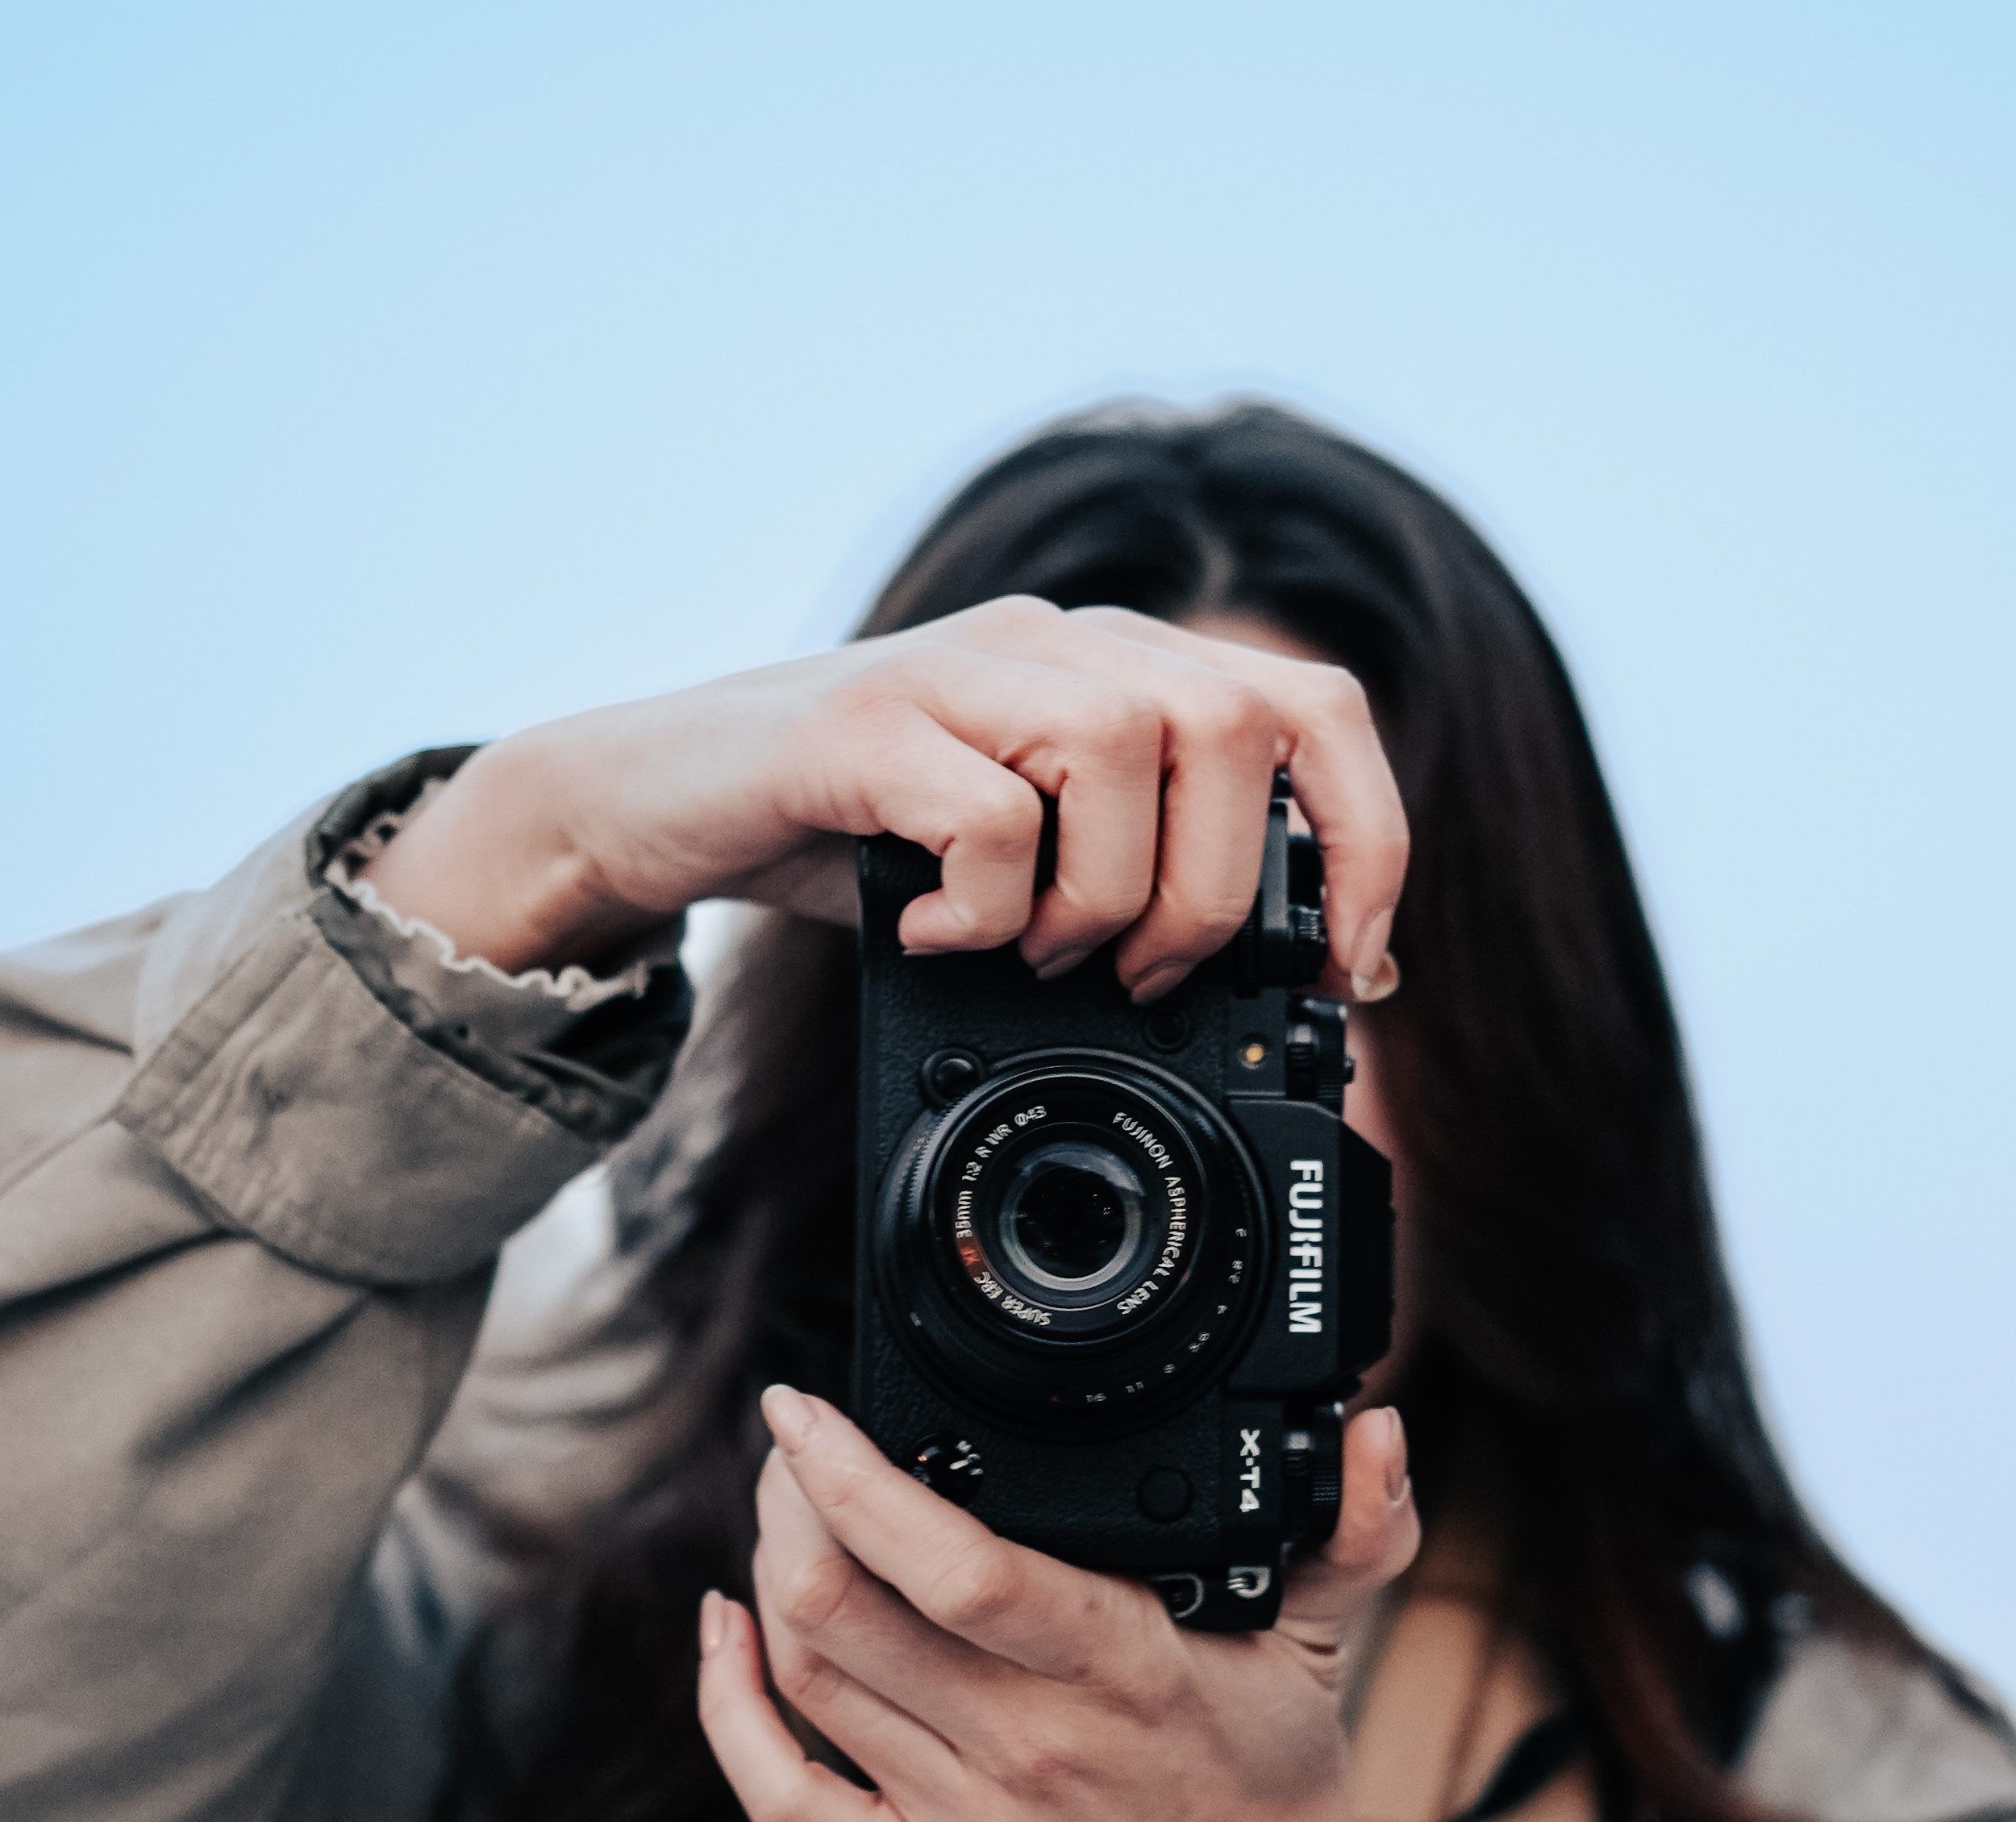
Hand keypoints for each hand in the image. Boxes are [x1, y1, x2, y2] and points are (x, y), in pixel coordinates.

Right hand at [360, 596, 1405, 1001]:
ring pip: (1128, 750)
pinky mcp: (863, 724)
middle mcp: (1053, 640)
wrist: (649, 800)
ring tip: (1033, 957)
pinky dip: (984, 906)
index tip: (1349, 971)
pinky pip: (990, 811)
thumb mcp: (1022, 852)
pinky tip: (928, 937)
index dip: (1366, 836)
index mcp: (1115, 663)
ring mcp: (957, 668)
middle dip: (1216, 893)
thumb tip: (1266, 987)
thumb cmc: (849, 838)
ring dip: (1105, 898)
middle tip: (1143, 981)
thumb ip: (1133, 874)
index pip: (1312, 704)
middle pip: (1234, 726)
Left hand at [698, 1386, 1434, 1821]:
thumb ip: (1354, 1529)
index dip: (856, 1479)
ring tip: (782, 1511)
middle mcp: (1030, 1749)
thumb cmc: (1276, 1790)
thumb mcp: (1324, 1648)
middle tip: (792, 1443)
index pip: (958, 1569)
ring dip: (768, 1574)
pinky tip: (726, 1630)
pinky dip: (728, 1707)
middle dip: (788, 1501)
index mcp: (1122, 1674)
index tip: (810, 1408)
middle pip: (844, 1609)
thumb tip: (1378, 1424)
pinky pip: (784, 1796)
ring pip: (809, 1678)